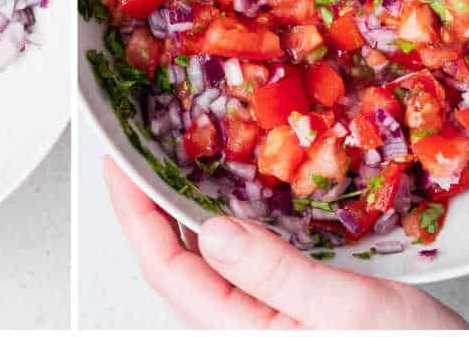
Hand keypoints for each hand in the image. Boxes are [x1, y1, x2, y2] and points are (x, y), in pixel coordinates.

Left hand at [104, 156, 468, 328]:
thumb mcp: (350, 311)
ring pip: (210, 262)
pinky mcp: (295, 312)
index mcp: (245, 334)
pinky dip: (230, 221)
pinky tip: (237, 197)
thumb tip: (211, 231)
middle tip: (138, 150)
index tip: (118, 163)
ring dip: (187, 209)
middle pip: (178, 262)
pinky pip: (246, 262)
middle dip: (152, 204)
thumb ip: (277, 273)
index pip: (166, 266)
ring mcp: (270, 322)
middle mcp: (249, 330)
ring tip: (173, 162)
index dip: (134, 211)